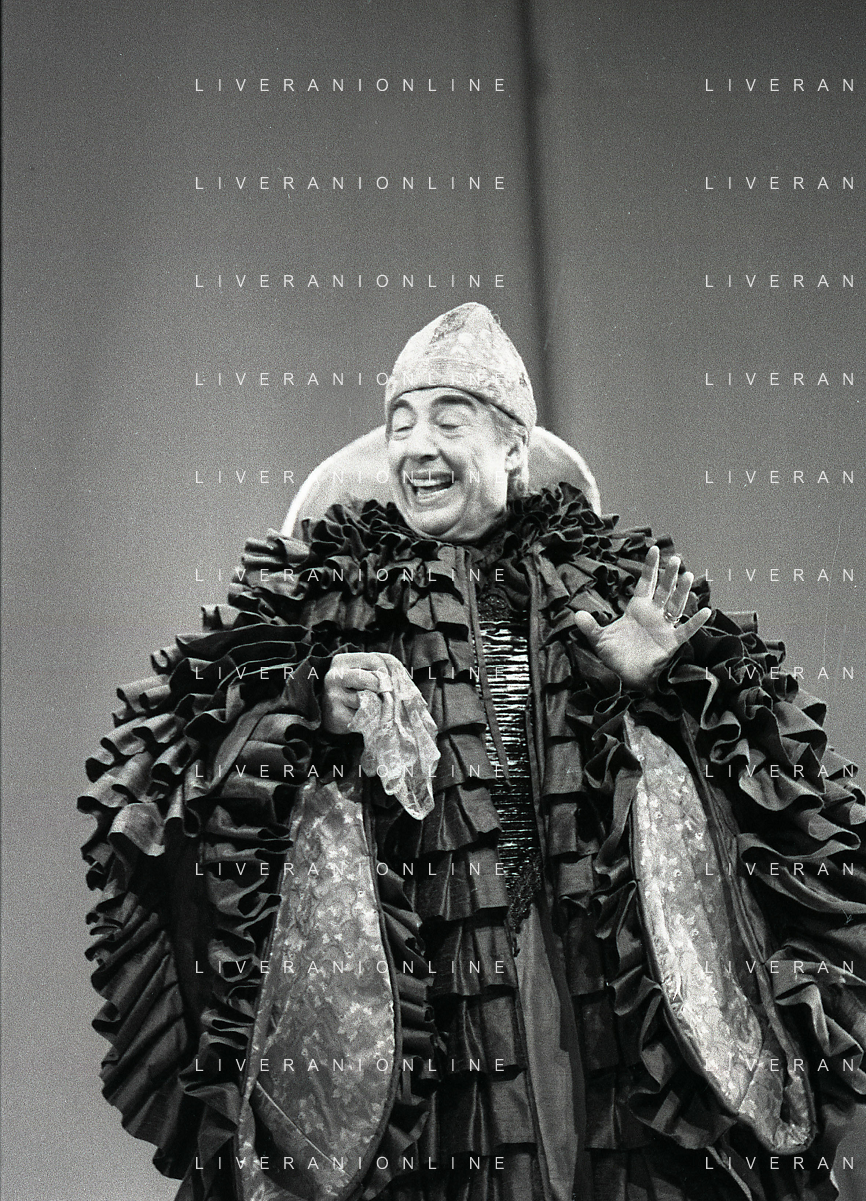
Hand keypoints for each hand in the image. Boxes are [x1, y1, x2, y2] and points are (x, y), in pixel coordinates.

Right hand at [322, 652, 396, 734]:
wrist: (328, 714)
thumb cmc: (351, 690)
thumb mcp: (362, 674)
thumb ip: (380, 671)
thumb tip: (400, 681)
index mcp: (342, 661)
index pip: (375, 660)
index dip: (391, 672)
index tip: (394, 682)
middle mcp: (334, 676)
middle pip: (374, 679)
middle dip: (387, 689)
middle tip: (390, 697)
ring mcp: (333, 696)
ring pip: (369, 698)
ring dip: (379, 704)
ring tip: (379, 706)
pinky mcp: (336, 714)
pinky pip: (364, 715)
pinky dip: (372, 717)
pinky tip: (369, 717)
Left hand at [573, 546, 711, 689]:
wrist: (626, 677)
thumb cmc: (615, 656)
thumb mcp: (599, 639)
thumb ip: (590, 626)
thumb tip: (576, 614)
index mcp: (637, 608)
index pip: (645, 583)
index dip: (650, 567)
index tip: (654, 549)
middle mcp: (653, 614)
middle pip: (663, 590)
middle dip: (669, 575)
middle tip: (676, 559)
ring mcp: (664, 627)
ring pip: (675, 605)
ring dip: (682, 591)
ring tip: (688, 575)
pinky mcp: (672, 642)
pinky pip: (686, 630)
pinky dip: (696, 622)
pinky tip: (706, 611)